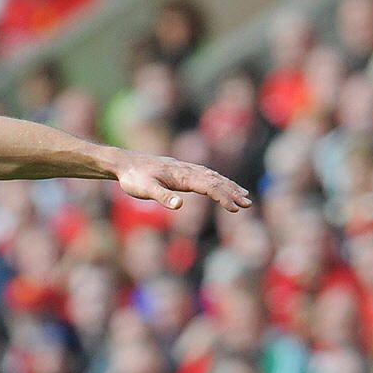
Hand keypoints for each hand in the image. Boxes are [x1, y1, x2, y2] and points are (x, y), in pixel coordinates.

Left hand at [111, 150, 251, 212]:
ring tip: (244, 196)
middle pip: (216, 180)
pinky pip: (205, 175)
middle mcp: (188, 170)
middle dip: (233, 192)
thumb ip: (162, 196)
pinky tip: (222, 185)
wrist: (125, 163)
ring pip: (213, 177)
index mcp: (183, 175)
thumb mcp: (144, 190)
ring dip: (229, 186)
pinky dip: (218, 181)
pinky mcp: (181, 171)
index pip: (210, 186)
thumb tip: (179, 205)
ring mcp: (186, 169)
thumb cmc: (133, 178)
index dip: (224, 197)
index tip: (235, 209)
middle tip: (248, 204)